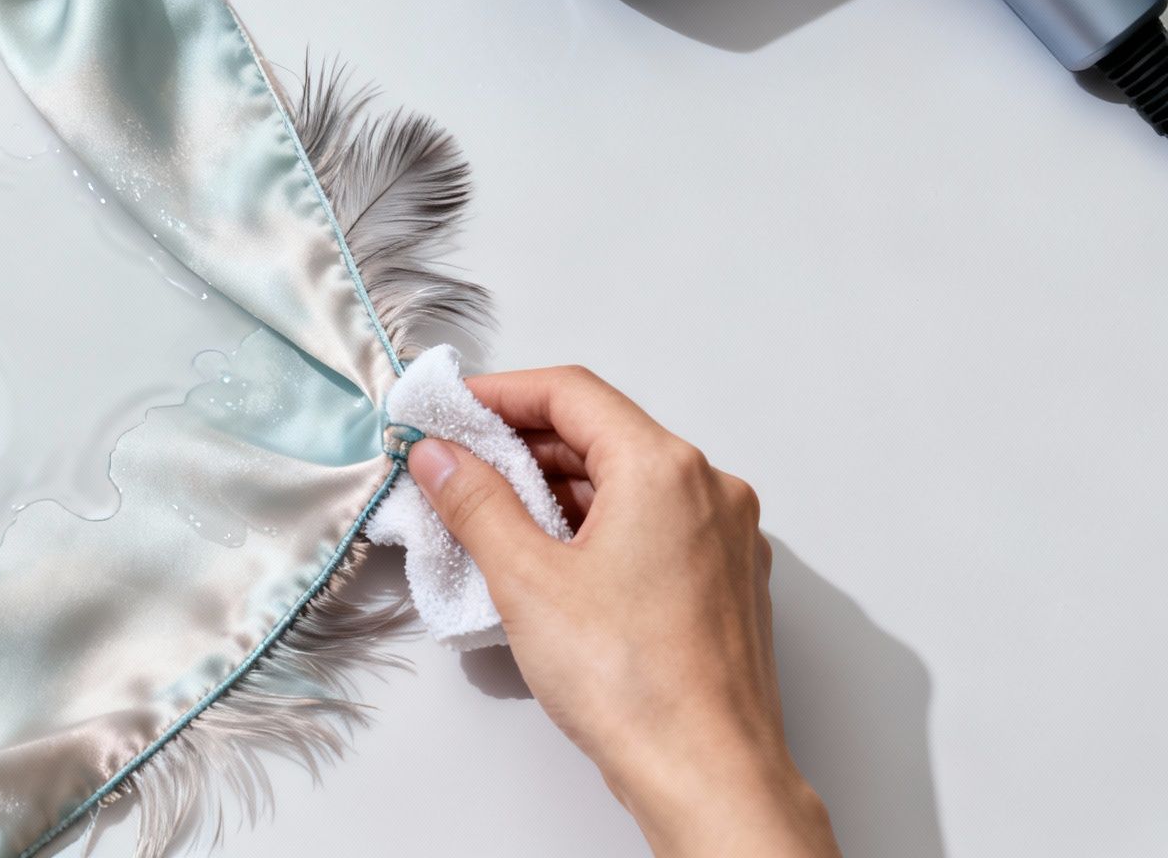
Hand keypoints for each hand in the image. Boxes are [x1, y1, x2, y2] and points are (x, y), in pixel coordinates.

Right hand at [406, 366, 838, 857]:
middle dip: (525, 445)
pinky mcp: (728, 580)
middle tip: (458, 464)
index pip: (571, 393)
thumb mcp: (525, 579)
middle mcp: (710, 489)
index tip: (452, 410)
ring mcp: (727, 536)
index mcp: (665, 469)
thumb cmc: (631, 682)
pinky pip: (657, 524)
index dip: (501, 394)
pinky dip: (601, 525)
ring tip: (495, 517)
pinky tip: (554, 559)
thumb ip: (476, 502)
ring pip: (631, 482)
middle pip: (603, 434)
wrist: (707, 773)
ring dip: (561, 488)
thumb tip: (440, 456)